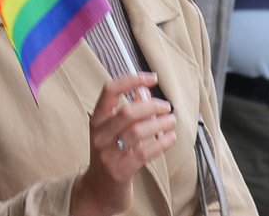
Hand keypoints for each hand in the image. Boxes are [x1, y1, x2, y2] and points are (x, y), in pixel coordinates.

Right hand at [70, 72, 175, 215]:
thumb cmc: (110, 154)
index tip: (152, 78)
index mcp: (96, 119)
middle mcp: (99, 134)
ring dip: (159, 124)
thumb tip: (144, 91)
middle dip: (152, 106)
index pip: (110, 91)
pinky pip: (144, 153)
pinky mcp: (120, 171)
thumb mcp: (113, 131)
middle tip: (167, 107)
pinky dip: (161, 143)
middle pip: (127, 111)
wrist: (99, 190)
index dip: (132, 80)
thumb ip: (128, 110)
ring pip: (137, 132)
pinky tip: (170, 138)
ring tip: (171, 121)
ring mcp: (108, 153)